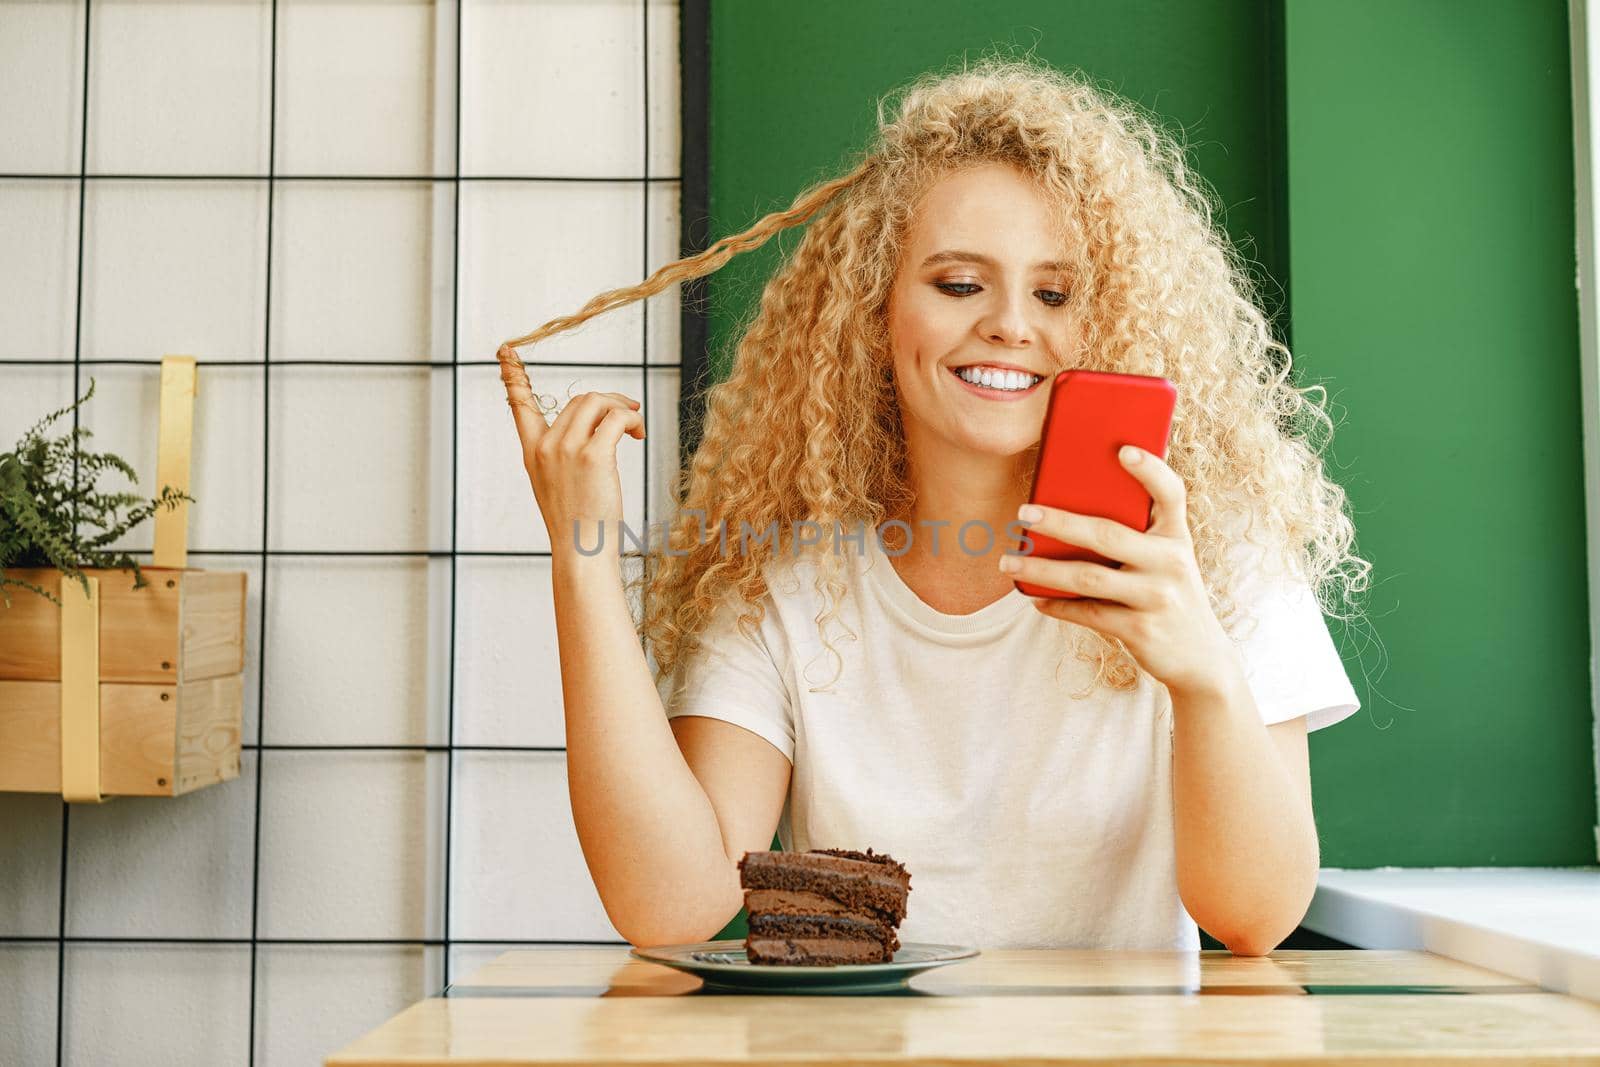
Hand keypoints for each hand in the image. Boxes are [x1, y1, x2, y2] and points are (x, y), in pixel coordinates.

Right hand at [496, 343, 644, 556]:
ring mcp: (567, 450)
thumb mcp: (561, 484)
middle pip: (579, 399)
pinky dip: (632, 420)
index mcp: (532, 452)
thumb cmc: (579, 523)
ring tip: (636, 428)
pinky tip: (638, 435)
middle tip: (630, 415)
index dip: (512, 376)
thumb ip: (567, 454)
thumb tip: (600, 426)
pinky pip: (616, 419)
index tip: (506, 350)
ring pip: (597, 402)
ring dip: (622, 409)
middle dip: (608, 401)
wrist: (582, 551)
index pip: (519, 405)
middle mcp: (545, 446)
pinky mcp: (593, 456)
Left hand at [1000, 445, 1237, 697]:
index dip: (1150, 469)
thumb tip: (1068, 511)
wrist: (1201, 657)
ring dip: (1041, 570)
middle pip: (1107, 534)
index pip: (1171, 493)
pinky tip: (1035, 599)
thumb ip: (1137, 536)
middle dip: (1060, 522)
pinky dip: (1057, 606)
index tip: (1122, 449)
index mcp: (1177, 536)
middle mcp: (1172, 562)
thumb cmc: (1168, 594)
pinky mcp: (1141, 629)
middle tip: (1023, 514)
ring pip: (1087, 577)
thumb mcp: (1166, 560)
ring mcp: (1157, 597)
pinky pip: (1088, 613)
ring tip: (1008, 562)